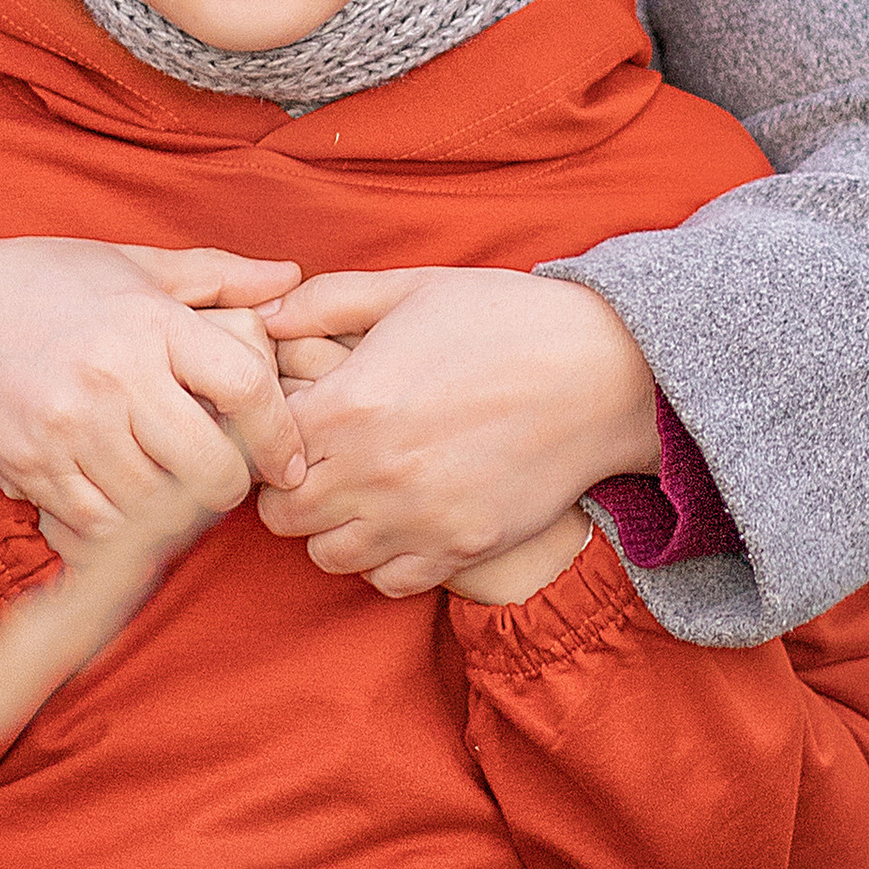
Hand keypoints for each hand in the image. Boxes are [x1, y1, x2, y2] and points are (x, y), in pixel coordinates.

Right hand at [0, 240, 305, 556]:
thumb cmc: (35, 283)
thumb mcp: (124, 263)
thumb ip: (213, 274)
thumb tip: (291, 279)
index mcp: (146, 321)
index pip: (245, 385)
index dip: (278, 431)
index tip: (285, 457)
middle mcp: (112, 377)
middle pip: (211, 465)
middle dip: (232, 486)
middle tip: (227, 480)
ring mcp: (69, 430)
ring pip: (160, 508)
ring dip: (178, 512)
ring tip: (174, 490)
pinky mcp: (32, 470)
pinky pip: (101, 527)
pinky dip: (122, 529)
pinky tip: (123, 504)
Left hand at [255, 266, 657, 597]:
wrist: (607, 372)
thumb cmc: (507, 319)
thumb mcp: (413, 287)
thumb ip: (329, 300)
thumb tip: (265, 317)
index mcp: (351, 403)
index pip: (262, 449)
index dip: (267, 437)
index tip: (293, 425)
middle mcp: (373, 471)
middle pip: (282, 514)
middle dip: (289, 490)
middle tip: (317, 463)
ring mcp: (417, 518)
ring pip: (327, 556)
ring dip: (331, 529)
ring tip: (357, 495)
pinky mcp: (460, 548)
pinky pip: (388, 582)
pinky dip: (382, 560)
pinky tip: (399, 522)